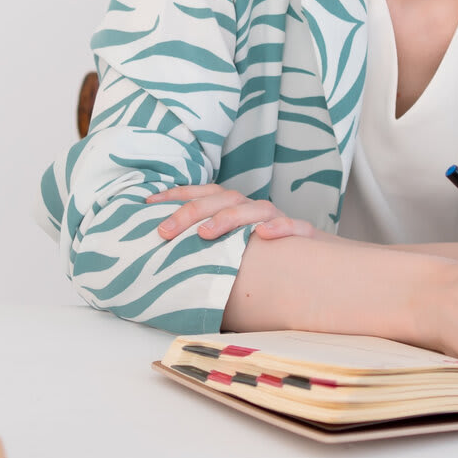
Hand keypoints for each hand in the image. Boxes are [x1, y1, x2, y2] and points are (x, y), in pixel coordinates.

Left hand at [148, 183, 317, 243]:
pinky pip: (296, 226)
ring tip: (205, 234)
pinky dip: (281, 227)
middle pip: (223, 199)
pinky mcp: (302, 235)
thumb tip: (161, 254)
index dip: (175, 196)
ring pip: (256, 208)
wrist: (311, 264)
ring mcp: (278, 220)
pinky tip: (263, 235)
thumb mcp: (228, 249)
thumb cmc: (259, 257)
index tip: (146, 206)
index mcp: (234, 206)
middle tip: (164, 232)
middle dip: (191, 212)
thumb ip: (202, 248)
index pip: (203, 192)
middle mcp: (253, 208)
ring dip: (229, 218)